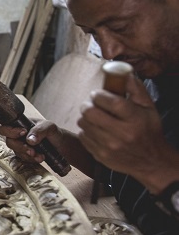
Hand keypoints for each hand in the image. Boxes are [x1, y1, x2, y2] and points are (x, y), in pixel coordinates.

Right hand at [0, 120, 62, 164]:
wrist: (63, 146)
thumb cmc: (54, 132)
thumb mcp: (49, 127)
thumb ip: (39, 130)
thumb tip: (29, 140)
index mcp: (20, 125)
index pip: (6, 128)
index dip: (10, 131)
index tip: (23, 133)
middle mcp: (18, 136)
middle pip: (9, 142)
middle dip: (20, 147)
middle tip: (31, 150)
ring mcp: (21, 146)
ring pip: (16, 152)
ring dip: (27, 155)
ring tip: (40, 156)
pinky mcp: (26, 155)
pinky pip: (23, 159)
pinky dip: (31, 160)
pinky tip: (40, 158)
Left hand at [77, 74, 177, 191]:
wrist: (151, 161)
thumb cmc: (149, 131)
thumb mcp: (149, 108)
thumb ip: (136, 89)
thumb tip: (124, 72)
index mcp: (135, 119)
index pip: (110, 102)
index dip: (98, 95)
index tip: (97, 94)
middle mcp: (122, 134)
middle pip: (90, 112)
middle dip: (87, 105)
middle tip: (91, 104)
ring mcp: (109, 146)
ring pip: (83, 123)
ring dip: (85, 117)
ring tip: (94, 117)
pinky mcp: (100, 155)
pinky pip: (83, 136)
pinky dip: (86, 131)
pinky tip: (95, 130)